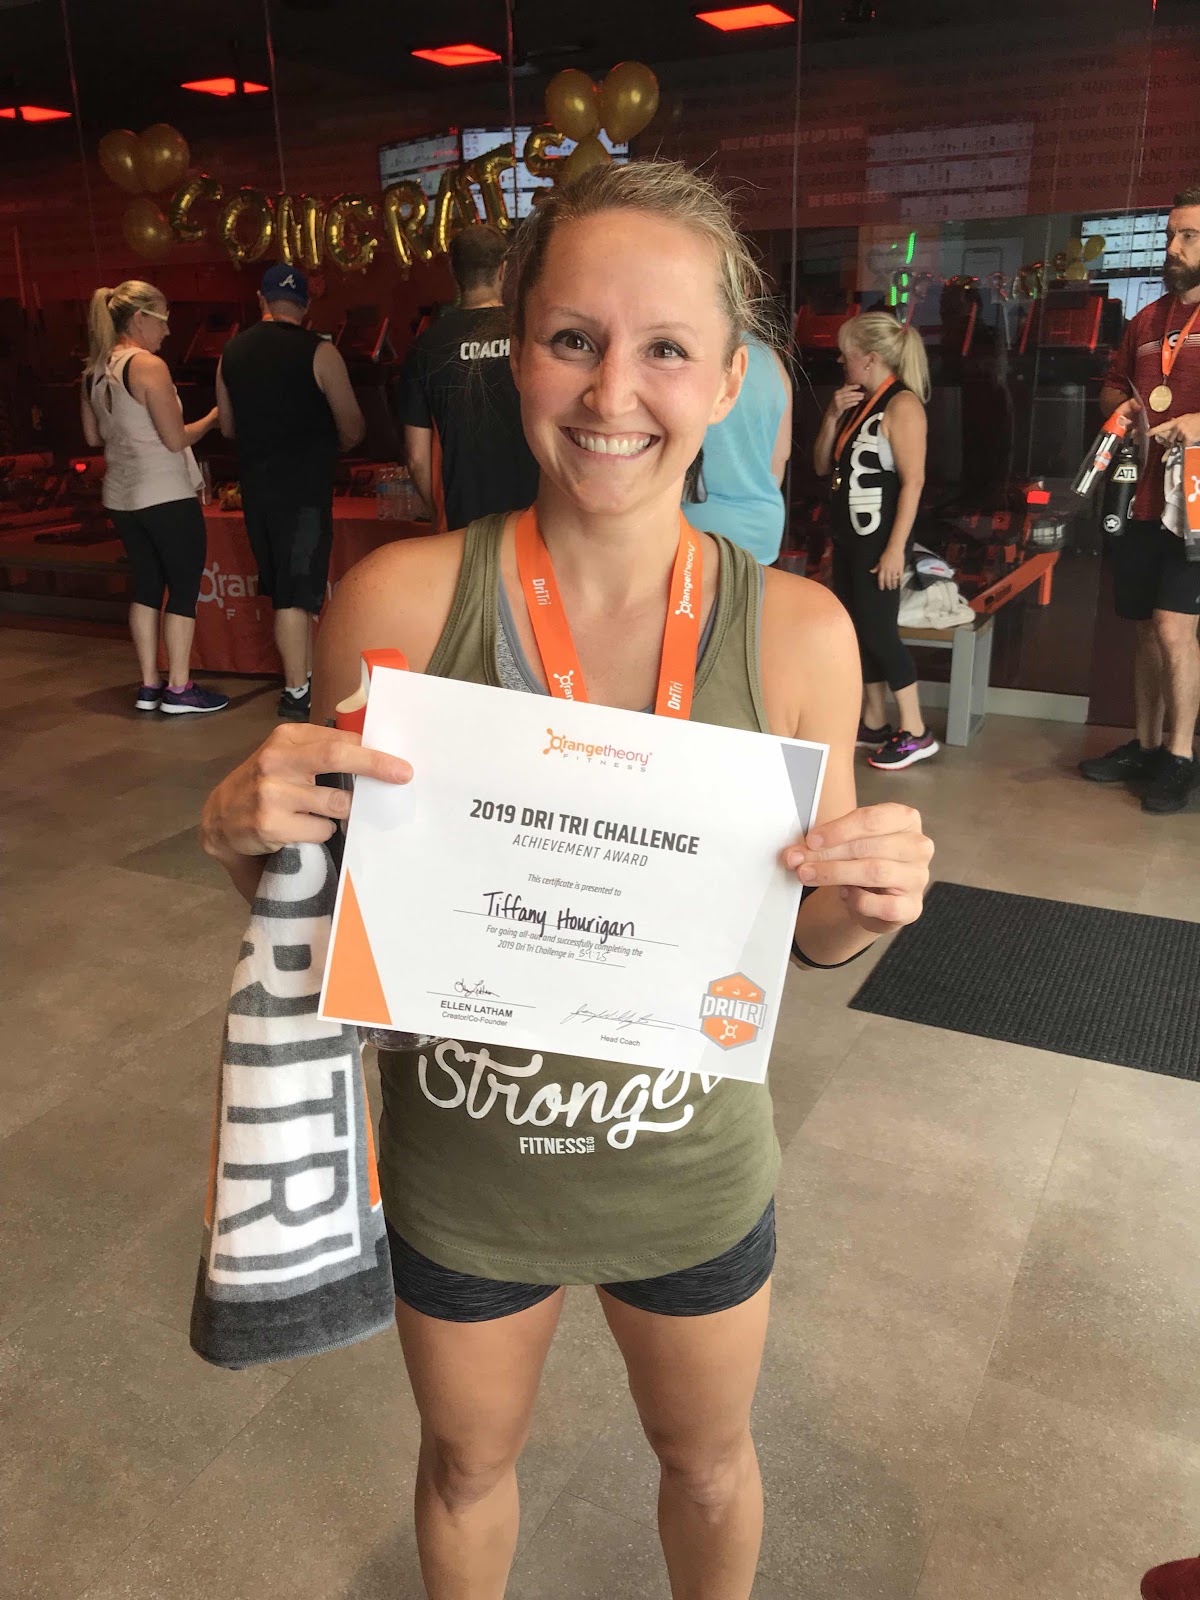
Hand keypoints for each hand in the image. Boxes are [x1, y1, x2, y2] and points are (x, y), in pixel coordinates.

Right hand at [200, 723, 411, 863]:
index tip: (399, 763)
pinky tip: (302, 830)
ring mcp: (272, 793)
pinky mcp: (270, 824)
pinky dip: (322, 833)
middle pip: (336, 757)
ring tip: (323, 813)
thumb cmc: (266, 784)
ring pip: (336, 803)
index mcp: (287, 738)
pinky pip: (320, 830)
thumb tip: (376, 756)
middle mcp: (276, 760)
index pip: (339, 740)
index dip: (372, 752)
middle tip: (403, 775)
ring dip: (342, 813)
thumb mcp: (288, 758)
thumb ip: (322, 751)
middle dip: (375, 766)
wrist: (221, 817)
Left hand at [785, 803, 932, 935]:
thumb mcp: (848, 842)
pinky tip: (844, 895)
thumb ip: (826, 842)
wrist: (875, 896)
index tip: (811, 840)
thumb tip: (795, 852)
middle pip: (869, 847)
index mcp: (905, 819)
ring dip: (834, 874)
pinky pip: (883, 905)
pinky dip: (858, 901)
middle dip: (828, 854)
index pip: (872, 819)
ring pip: (874, 872)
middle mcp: (918, 846)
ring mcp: (918, 877)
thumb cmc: (863, 859)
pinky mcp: (912, 907)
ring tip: (808, 875)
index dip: (838, 830)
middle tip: (799, 860)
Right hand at [831, 384, 864, 416]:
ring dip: (856, 398)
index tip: (859, 386)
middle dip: (857, 393)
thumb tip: (847, 384)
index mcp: (837, 392)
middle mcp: (837, 396)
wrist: (830, 414)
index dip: (853, 386)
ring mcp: (838, 402)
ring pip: (849, 399)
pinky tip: (857, 402)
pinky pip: (848, 404)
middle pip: (848, 393)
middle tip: (863, 393)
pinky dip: (853, 403)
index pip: (846, 388)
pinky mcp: (839, 408)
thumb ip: (843, 391)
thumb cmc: (836, 405)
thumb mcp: (838, 397)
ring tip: (862, 398)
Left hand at [872, 544, 905, 589]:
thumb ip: (877, 567)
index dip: (881, 584)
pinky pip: (900, 576)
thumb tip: (871, 571)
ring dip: (894, 585)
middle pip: (888, 580)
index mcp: (883, 568)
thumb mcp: (880, 560)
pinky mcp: (900, 568)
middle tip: (889, 588)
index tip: (881, 588)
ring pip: (894, 580)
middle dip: (888, 586)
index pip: (881, 579)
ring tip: (894, 587)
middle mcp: (888, 570)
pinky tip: (900, 584)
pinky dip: (900, 581)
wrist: (895, 549)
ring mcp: (895, 569)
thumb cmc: (887, 554)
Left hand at [1149, 412, 1199, 446]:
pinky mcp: (1188, 439)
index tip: (1146, 434)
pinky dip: (1186, 445)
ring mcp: (1182, 433)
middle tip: (1177, 438)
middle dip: (1171, 441)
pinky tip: (1190, 439)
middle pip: (1168, 439)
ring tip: (1186, 436)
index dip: (1154, 430)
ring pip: (1176, 443)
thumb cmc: (1195, 419)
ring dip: (1179, 443)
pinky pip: (1183, 446)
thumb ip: (1176, 421)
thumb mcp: (1184, 418)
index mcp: (1175, 422)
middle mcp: (1177, 427)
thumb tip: (1170, 421)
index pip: (1162, 426)